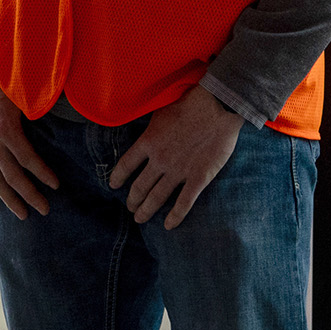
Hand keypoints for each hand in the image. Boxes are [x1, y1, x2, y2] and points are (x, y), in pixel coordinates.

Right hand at [0, 54, 56, 216]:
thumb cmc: (0, 77)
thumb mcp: (20, 87)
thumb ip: (38, 101)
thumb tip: (69, 106)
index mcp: (4, 126)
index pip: (26, 157)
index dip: (42, 172)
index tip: (57, 186)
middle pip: (11, 175)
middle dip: (29, 194)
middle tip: (45, 210)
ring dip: (9, 199)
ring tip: (24, 215)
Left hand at [107, 86, 243, 228]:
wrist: (216, 107)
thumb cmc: (189, 103)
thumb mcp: (160, 110)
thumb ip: (151, 127)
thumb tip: (145, 131)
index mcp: (148, 142)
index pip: (126, 165)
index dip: (118, 177)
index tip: (113, 186)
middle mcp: (159, 160)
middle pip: (139, 186)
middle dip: (132, 200)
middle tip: (130, 208)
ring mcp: (178, 171)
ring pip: (157, 197)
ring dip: (146, 210)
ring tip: (140, 218)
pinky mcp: (198, 178)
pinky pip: (184, 203)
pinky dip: (175, 217)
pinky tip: (168, 226)